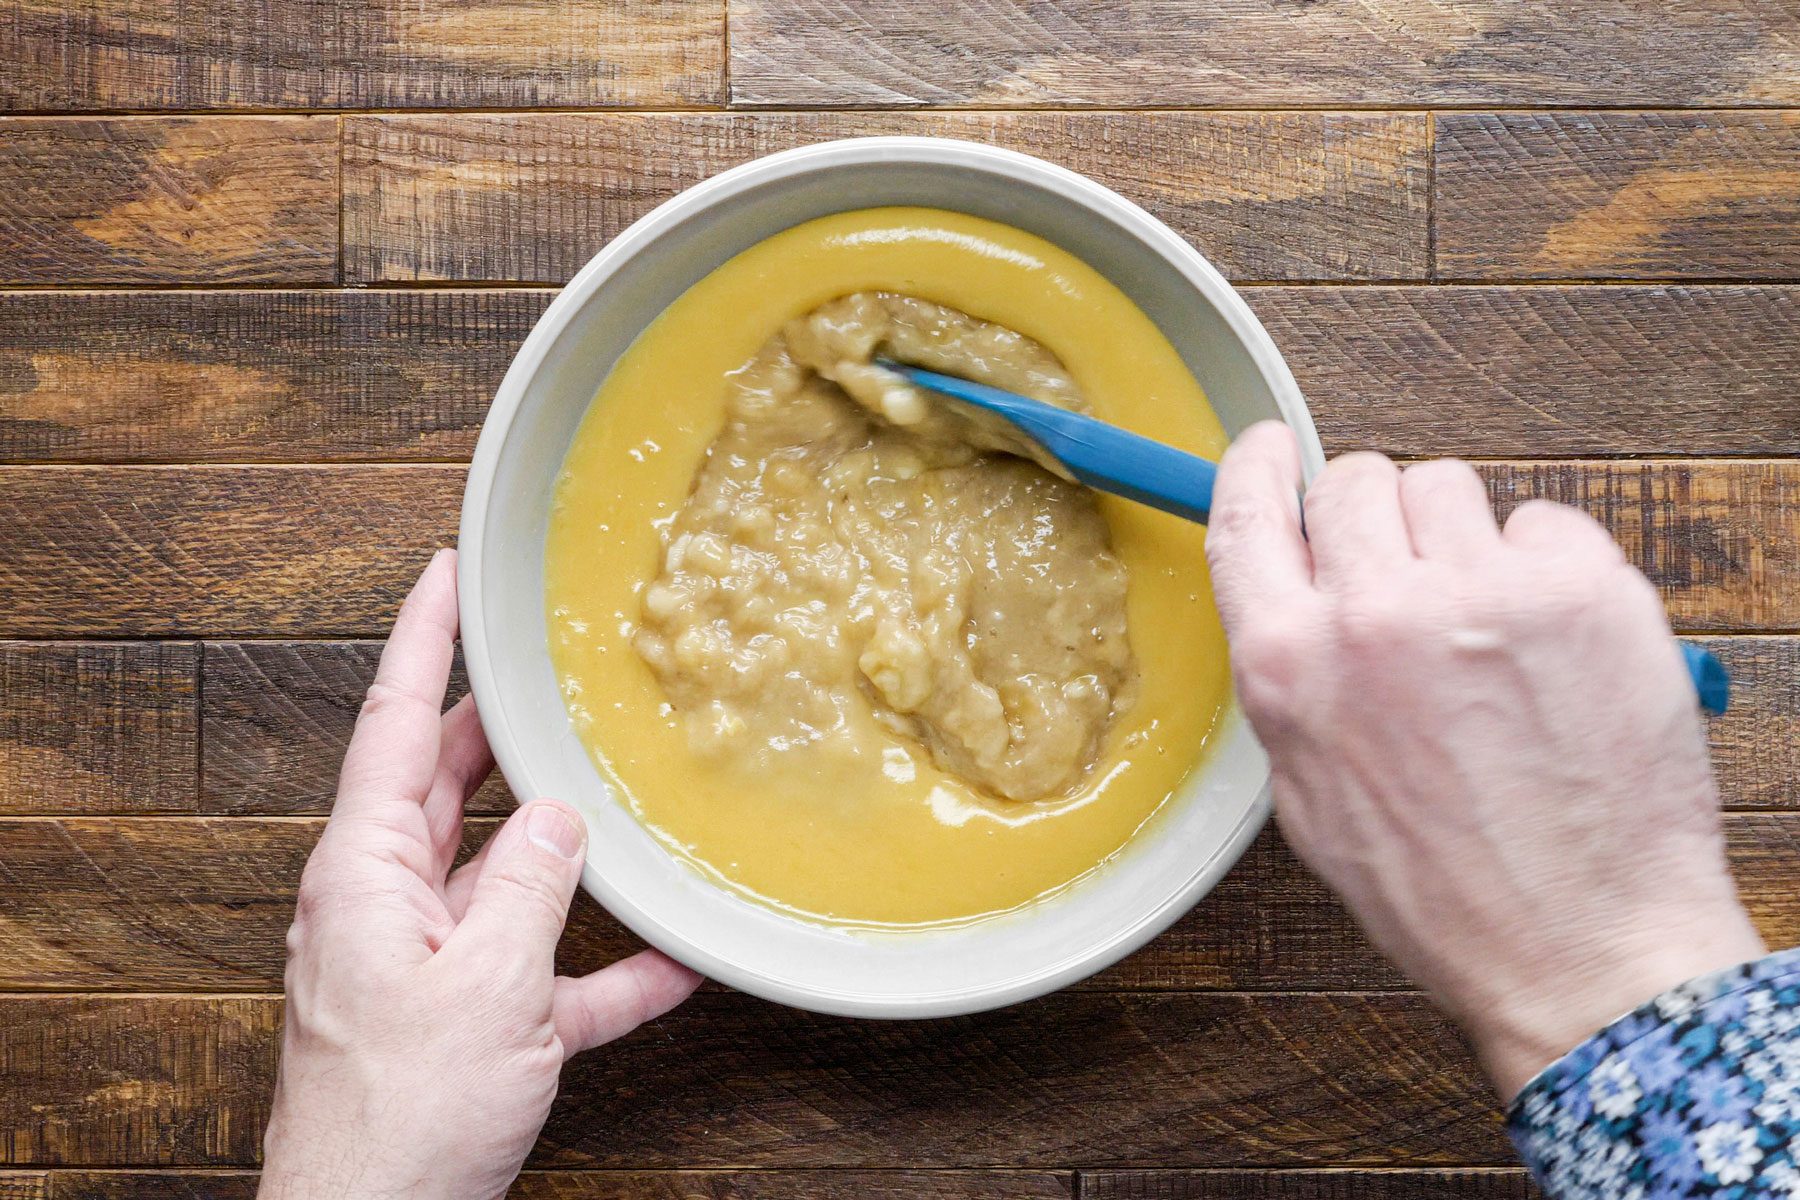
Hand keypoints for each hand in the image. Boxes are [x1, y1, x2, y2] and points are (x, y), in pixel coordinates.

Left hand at [260, 551, 701, 1199]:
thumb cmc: (401, 1117)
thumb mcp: (486, 985)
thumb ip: (530, 885)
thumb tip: (559, 816)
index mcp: (366, 873)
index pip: (396, 725)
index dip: (424, 641)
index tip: (444, 573)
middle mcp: (388, 904)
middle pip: (450, 788)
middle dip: (503, 728)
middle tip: (547, 671)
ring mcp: (427, 964)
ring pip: (504, 876)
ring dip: (568, 852)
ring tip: (624, 803)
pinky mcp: (468, 1025)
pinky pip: (545, 973)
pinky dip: (605, 965)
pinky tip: (675, 961)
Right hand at [1204, 423, 1762, 1098]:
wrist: (1582, 946)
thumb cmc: (1443, 889)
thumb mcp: (1308, 793)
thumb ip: (1291, 675)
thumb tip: (1293, 589)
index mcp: (1290, 665)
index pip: (1248, 512)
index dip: (1255, 464)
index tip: (1268, 445)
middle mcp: (1375, 615)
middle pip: (1351, 479)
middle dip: (1371, 516)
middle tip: (1405, 574)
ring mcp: (1484, 595)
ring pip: (1447, 487)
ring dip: (1458, 538)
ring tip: (1485, 624)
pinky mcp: (1584, 591)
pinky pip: (1545, 523)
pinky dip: (1545, 567)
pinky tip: (1550, 644)